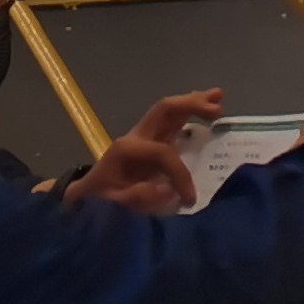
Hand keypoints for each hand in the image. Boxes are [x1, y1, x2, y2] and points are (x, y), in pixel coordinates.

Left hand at [65, 85, 229, 216]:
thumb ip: (137, 199)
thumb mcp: (112, 208)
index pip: (164, 153)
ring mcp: (143, 138)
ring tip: (219, 95)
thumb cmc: (98, 204)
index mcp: (128, 150)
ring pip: (170, 111)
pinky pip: (172, 123)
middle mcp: (136, 137)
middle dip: (192, 106)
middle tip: (218, 109)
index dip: (180, 174)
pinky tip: (206, 110)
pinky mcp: (150, 144)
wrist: (84, 200)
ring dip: (194, 102)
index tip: (189, 199)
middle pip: (165, 110)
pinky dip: (190, 114)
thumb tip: (166, 190)